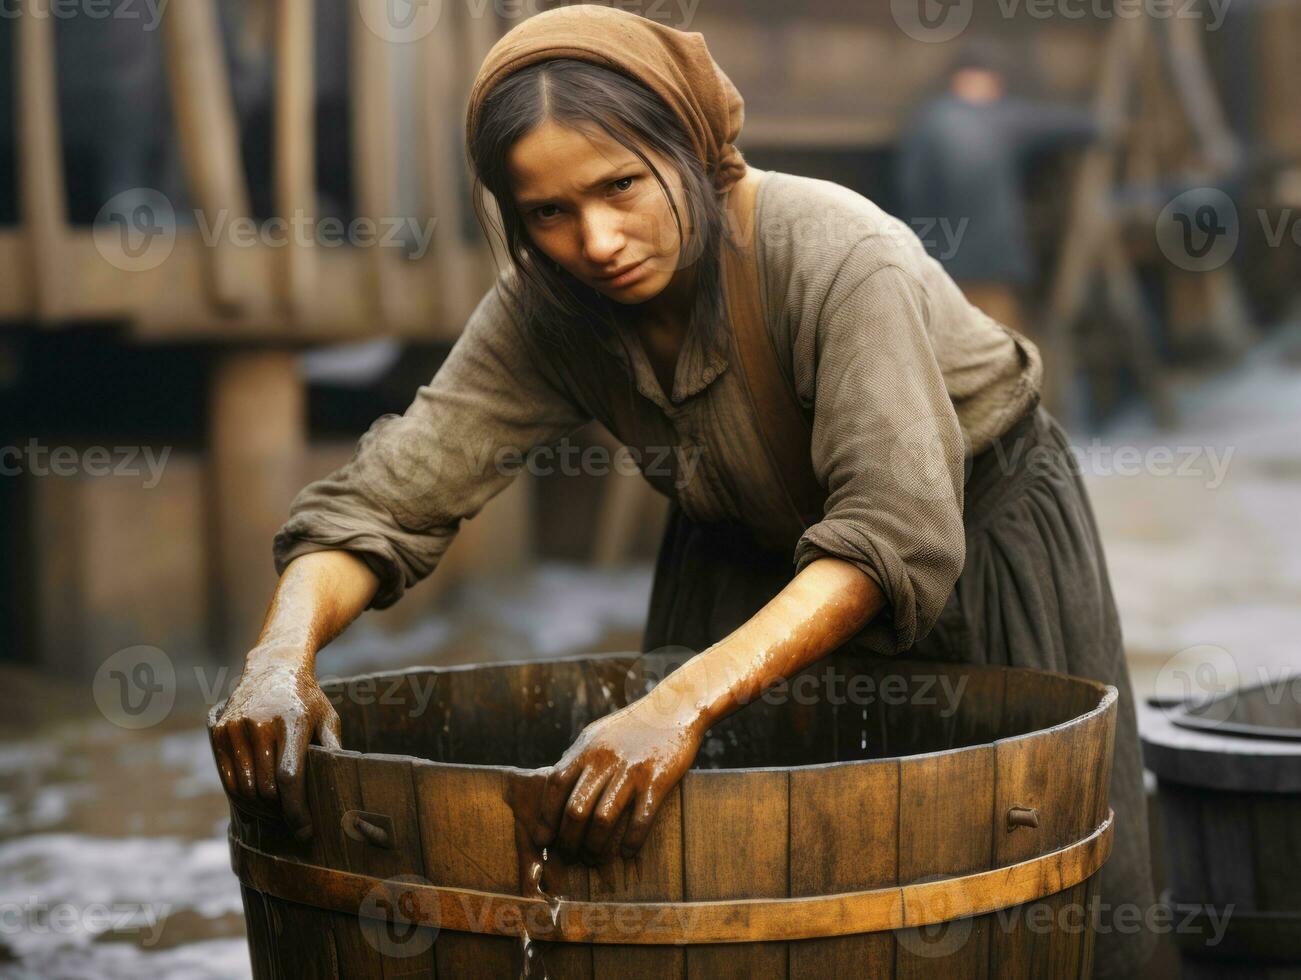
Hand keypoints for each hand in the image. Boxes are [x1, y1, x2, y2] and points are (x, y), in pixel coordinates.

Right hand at [210, 650, 341, 840]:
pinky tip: (257, 799)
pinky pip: (229, 779)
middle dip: (281, 811)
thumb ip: (334, 749)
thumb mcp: (327, 717)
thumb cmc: (307, 699)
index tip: (305, 831)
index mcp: (292, 721)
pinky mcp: (220, 732)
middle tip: (294, 820)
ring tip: (278, 810)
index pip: (289, 776)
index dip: (296, 809)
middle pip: (266, 788)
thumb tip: (343, 784)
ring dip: (261, 807)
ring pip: (245, 789)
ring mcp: (236, 727)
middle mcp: (260, 724)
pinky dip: (242, 795)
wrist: (273, 668)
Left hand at [532, 695, 703, 864]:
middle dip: (568, 840)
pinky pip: (640, 820)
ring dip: (595, 846)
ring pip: (603, 819)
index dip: (546, 817)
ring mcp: (631, 770)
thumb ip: (576, 758)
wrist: (674, 708)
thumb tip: (555, 784)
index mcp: (586, 749)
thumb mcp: (597, 734)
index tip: (544, 839)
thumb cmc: (632, 725)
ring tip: (594, 859)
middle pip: (575, 809)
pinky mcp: (658, 780)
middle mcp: (605, 760)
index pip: (555, 786)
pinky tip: (628, 853)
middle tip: (570, 856)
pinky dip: (631, 842)